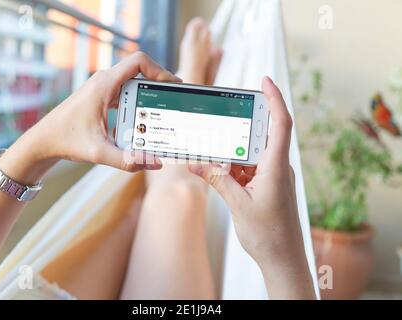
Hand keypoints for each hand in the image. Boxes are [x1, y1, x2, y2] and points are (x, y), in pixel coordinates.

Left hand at [20, 52, 179, 173]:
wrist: (43, 141)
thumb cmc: (66, 140)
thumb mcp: (99, 152)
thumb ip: (128, 160)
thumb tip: (155, 162)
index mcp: (104, 84)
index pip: (139, 61)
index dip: (159, 69)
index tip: (172, 85)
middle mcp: (104, 81)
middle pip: (140, 70)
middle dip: (159, 82)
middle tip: (173, 98)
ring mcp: (102, 88)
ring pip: (133, 81)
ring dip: (149, 92)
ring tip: (163, 107)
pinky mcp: (101, 97)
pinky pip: (125, 92)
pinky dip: (138, 101)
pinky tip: (143, 118)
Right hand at [189, 77, 314, 298]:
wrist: (282, 259)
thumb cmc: (268, 235)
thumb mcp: (237, 205)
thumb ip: (217, 179)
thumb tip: (196, 162)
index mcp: (276, 167)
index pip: (280, 124)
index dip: (274, 99)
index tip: (264, 81)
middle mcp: (277, 168)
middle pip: (262, 134)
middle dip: (241, 125)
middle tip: (220, 118)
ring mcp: (272, 177)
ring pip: (251, 153)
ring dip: (232, 151)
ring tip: (212, 150)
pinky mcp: (266, 186)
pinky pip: (248, 168)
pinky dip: (233, 166)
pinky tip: (217, 170)